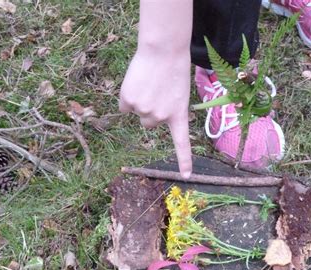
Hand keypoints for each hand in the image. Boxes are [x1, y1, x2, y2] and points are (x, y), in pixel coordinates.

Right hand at [119, 49, 191, 177]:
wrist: (163, 51)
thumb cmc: (174, 68)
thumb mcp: (178, 93)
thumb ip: (167, 108)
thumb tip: (146, 116)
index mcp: (178, 116)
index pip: (182, 143)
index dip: (184, 161)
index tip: (186, 177)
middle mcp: (161, 118)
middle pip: (148, 124)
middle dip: (150, 112)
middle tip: (155, 92)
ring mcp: (144, 111)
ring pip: (136, 113)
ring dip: (139, 102)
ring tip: (147, 83)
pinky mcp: (129, 101)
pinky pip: (124, 105)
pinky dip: (127, 96)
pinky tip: (136, 82)